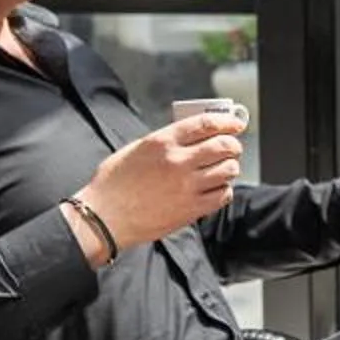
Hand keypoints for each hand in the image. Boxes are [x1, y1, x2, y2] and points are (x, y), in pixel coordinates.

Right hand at [78, 114, 245, 248]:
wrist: (104, 218)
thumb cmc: (112, 185)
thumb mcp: (135, 150)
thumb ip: (164, 142)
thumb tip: (190, 137)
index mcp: (162, 142)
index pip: (206, 124)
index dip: (226, 122)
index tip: (235, 124)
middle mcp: (178, 162)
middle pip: (223, 145)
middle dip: (232, 144)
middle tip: (231, 147)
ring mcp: (187, 186)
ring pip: (228, 170)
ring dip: (229, 166)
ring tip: (223, 168)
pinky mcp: (191, 209)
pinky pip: (223, 195)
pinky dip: (224, 189)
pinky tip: (216, 188)